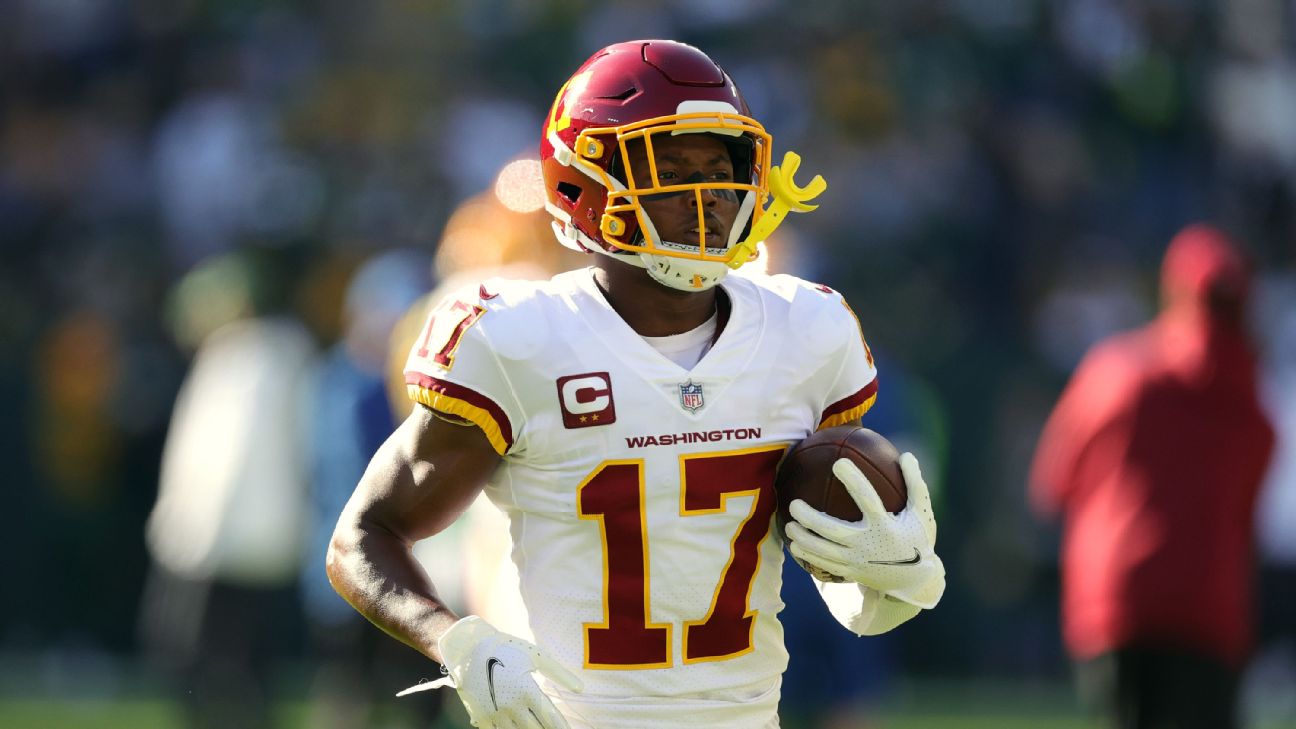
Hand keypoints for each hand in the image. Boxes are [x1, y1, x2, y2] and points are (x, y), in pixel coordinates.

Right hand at [398, 616, 582, 727]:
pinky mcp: (482, 718)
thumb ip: (559, 673)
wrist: (467, 650)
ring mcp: (495, 715)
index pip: (551, 718)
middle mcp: (511, 706)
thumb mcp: (535, 656)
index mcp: (526, 690)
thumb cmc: (506, 649)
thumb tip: (580, 688)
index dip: (562, 727)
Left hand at [785, 452, 944, 608]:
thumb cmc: (917, 539)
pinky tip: (794, 544)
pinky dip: (808, 555)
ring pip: (823, 551)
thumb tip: (907, 455)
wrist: (915, 581)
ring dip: (803, 538)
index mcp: (885, 526)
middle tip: (794, 504)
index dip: (854, 481)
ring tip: (789, 525)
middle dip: (810, 518)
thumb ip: (915, 484)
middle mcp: (869, 545)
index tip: (839, 463)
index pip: (868, 500)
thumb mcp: (922, 513)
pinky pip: (824, 565)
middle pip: (833, 531)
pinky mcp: (851, 573)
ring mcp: (858, 561)